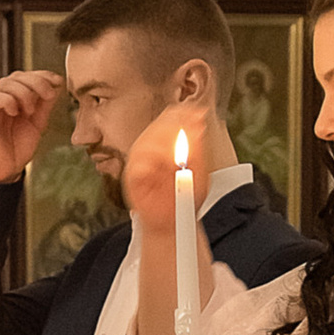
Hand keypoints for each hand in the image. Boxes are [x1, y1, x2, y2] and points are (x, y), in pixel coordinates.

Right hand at [0, 69, 65, 183]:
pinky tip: (15, 112)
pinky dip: (7, 101)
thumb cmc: (17, 147)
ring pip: (5, 84)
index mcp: (16, 98)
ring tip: (30, 110)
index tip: (57, 81)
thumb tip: (55, 87)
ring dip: (23, 92)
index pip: (27, 76)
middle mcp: (3, 98)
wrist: (6, 169)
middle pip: (17, 76)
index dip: (42, 75)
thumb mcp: (38, 123)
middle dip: (36, 81)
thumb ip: (45, 105)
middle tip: (48, 94)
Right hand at [119, 107, 226, 228]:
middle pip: (159, 125)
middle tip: (189, 144)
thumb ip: (199, 148)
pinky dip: (150, 166)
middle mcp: (152, 146)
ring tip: (176, 164)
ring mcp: (140, 159)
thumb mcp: (201, 170)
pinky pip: (137, 164)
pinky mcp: (132, 175)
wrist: (174, 221)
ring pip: (146, 141)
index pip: (172, 116)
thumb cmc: (185, 195)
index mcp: (168, 140)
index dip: (184, 113)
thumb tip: (199, 125)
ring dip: (164, 149)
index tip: (198, 116)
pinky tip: (161, 171)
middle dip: (175, 131)